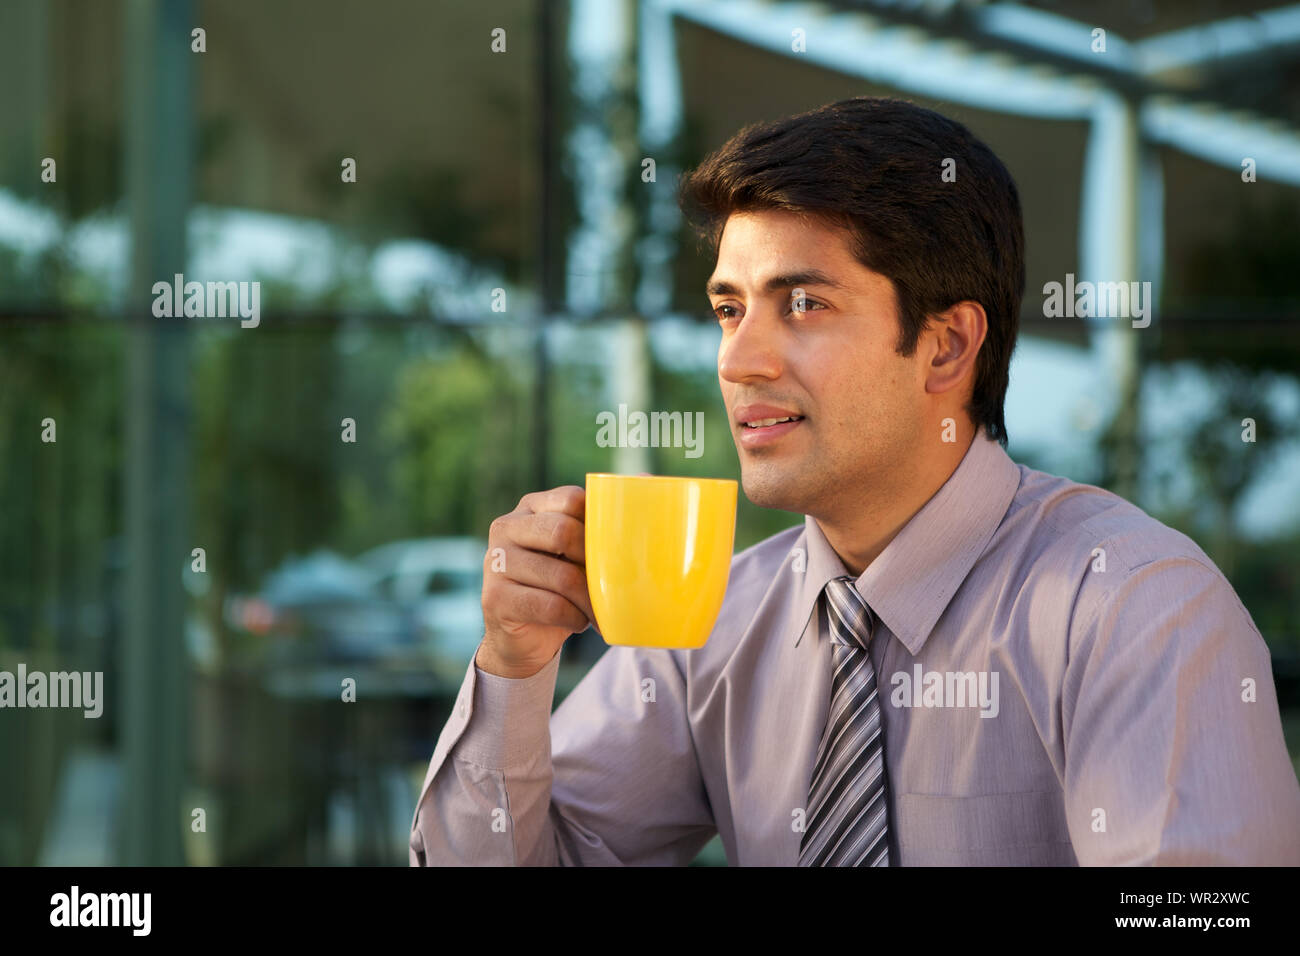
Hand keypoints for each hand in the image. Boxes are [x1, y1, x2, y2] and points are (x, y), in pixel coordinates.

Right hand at [476, 486, 595, 678]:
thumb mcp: (577, 553)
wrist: (524, 637)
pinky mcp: (494, 597)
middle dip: (594, 564)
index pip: (571, 499)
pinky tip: (577, 621)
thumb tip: (648, 479)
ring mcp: (496, 561)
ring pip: (561, 576)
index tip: (612, 549)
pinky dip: (574, 618)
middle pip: (563, 532)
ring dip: (589, 600)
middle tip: (611, 585)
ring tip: (599, 611)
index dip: (598, 524)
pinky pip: (549, 605)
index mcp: (531, 507)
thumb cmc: (561, 586)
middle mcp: (507, 527)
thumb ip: (600, 523)